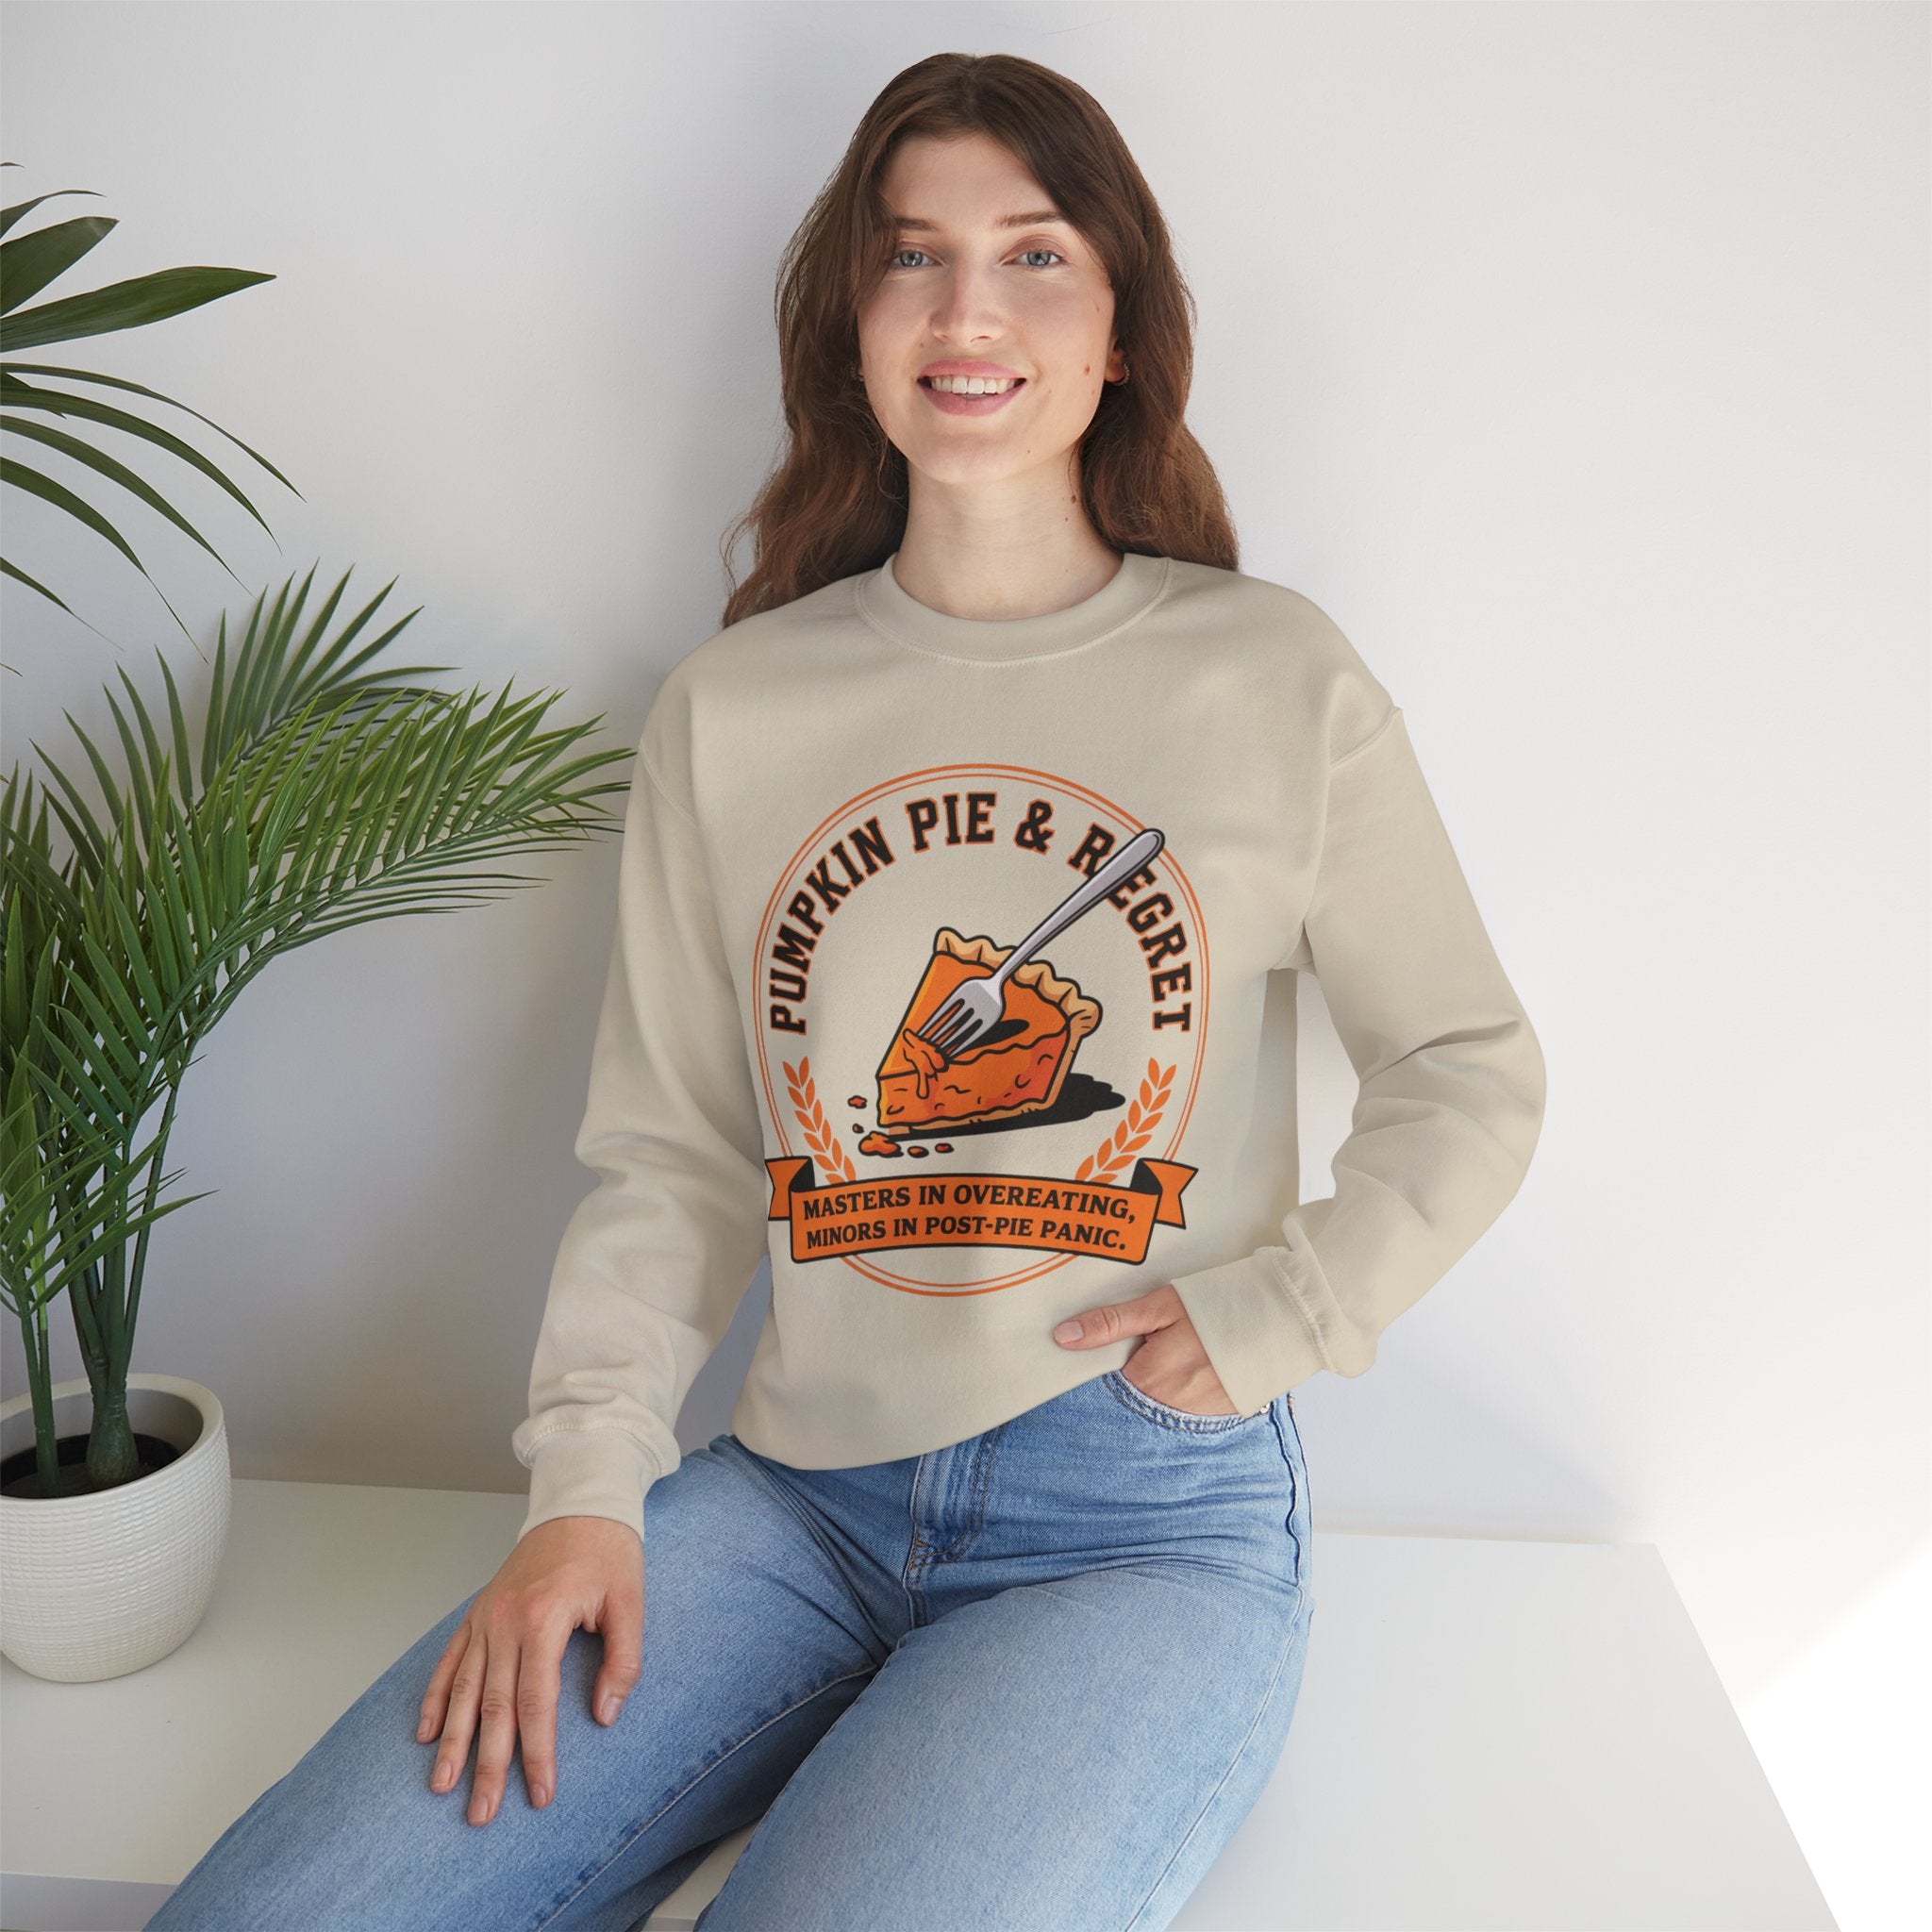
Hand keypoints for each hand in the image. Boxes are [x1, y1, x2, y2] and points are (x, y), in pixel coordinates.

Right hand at [417, 1514, 642, 1825]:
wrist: (580, 1503)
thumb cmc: (608, 1552)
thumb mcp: (630, 1602)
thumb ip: (623, 1661)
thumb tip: (604, 1716)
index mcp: (543, 1619)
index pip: (535, 1703)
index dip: (537, 1753)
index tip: (539, 1793)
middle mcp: (506, 1621)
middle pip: (492, 1706)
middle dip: (486, 1764)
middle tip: (481, 1813)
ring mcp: (487, 1616)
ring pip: (462, 1689)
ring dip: (451, 1740)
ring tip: (441, 1785)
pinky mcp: (479, 1612)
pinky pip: (450, 1659)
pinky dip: (435, 1697)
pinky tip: (426, 1732)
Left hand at [1052, 1282, 1238, 1414]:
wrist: (1281, 1321)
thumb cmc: (1216, 1307)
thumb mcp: (1160, 1307)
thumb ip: (1111, 1324)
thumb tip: (1063, 1337)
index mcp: (1149, 1380)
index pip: (1104, 1391)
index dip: (1100, 1374)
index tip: (1099, 1362)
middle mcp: (1169, 1408)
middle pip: (1131, 1402)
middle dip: (1129, 1384)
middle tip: (1147, 1355)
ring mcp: (1196, 1417)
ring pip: (1158, 1409)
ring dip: (1156, 1392)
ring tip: (1174, 1361)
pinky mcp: (1219, 1417)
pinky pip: (1186, 1413)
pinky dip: (1182, 1397)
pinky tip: (1193, 1374)